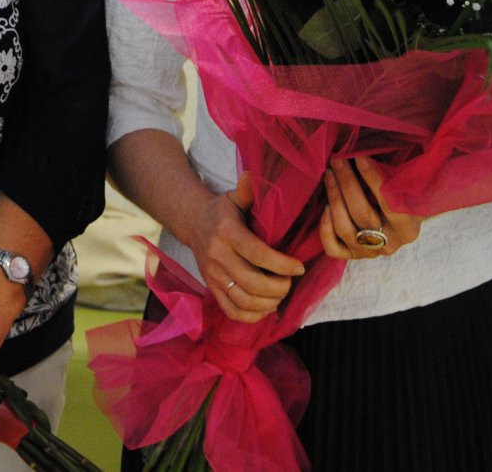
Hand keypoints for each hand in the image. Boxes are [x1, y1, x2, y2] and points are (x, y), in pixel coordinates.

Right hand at [185, 173, 304, 323]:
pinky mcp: (211, 288)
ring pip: (244, 300)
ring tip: (281, 292)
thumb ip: (248, 190)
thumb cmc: (222, 210)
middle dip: (279, 287)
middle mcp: (217, 256)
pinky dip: (253, 315)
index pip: (257, 254)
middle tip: (291, 281)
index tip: (299, 267)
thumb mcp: (234, 197)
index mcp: (227, 232)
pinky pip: (232, 311)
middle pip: (253, 282)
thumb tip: (254, 175)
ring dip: (269, 302)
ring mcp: (213, 276)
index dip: (282, 265)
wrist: (192, 222)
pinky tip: (266, 306)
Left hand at [319, 157, 423, 259]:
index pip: (388, 202)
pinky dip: (326, 227)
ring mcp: (369, 253)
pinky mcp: (352, 256)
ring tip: (329, 174)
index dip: (372, 178)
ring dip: (333, 197)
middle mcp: (389, 244)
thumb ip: (391, 175)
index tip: (359, 156)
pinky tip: (325, 207)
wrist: (401, 220)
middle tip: (337, 159)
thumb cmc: (402, 196)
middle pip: (361, 213)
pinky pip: (332, 248)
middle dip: (347, 182)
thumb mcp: (404, 187)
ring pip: (344, 228)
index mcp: (408, 228)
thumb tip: (363, 152)